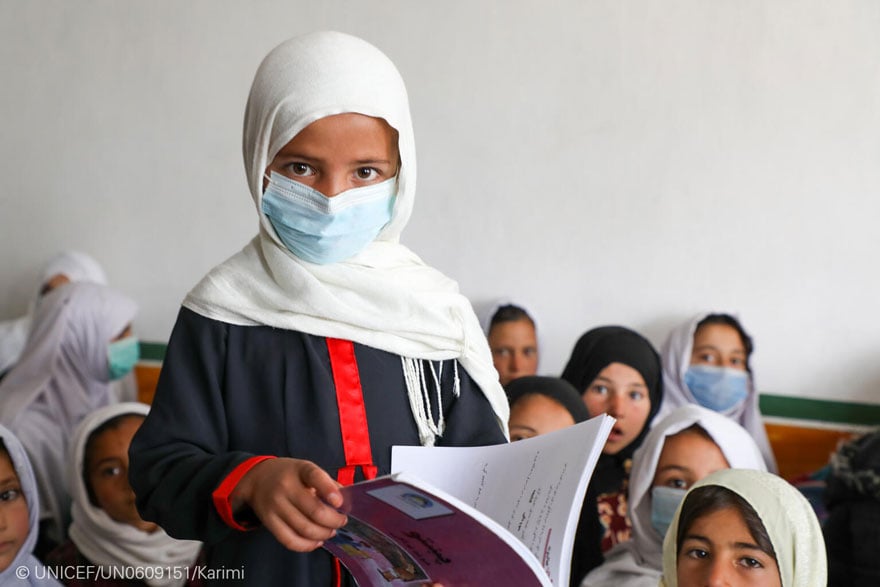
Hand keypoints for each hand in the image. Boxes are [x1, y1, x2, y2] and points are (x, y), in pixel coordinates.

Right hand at [231, 458, 346, 551]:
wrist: (257, 478)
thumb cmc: (290, 475)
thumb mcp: (307, 469)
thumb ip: (327, 483)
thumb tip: (346, 502)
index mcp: (301, 469)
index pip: (315, 477)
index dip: (329, 490)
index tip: (340, 503)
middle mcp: (286, 486)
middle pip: (314, 510)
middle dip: (334, 520)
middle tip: (341, 521)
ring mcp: (276, 505)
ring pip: (304, 528)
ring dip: (323, 534)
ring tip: (331, 531)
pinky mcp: (269, 521)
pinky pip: (289, 540)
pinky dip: (307, 545)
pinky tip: (317, 541)